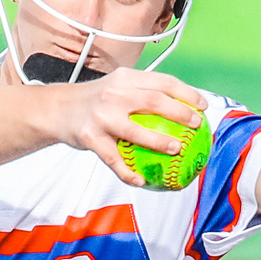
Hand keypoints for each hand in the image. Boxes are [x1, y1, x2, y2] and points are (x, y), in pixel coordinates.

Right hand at [52, 68, 207, 187]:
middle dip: (180, 113)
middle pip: (154, 101)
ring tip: (176, 150)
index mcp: (126, 78)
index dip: (187, 93)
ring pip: (135, 131)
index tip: (203, 106)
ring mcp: (101, 116)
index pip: (162, 81)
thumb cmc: (96, 100)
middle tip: (196, 126)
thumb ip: (143, 92)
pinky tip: (140, 181)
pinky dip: (127, 172)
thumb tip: (182, 108)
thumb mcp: (117, 86)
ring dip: (159, 141)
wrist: (57, 109)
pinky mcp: (90, 137)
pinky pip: (113, 159)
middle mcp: (114, 93)